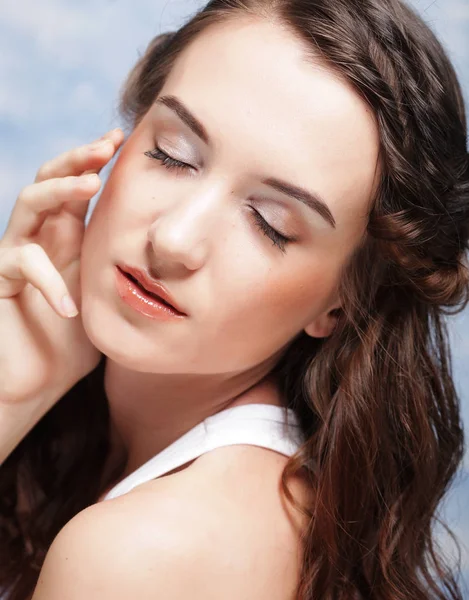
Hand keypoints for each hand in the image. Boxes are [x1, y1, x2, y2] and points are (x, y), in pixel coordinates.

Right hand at [0, 128, 123, 403]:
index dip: (97, 160)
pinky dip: (50, 282)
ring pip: (29, 202)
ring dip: (59, 188)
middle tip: (108, 144)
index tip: (124, 140)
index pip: (80, 186)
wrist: (37, 380)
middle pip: (52, 178)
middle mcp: (41, 236)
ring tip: (90, 183)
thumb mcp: (107, 298)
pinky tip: (70, 307)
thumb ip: (123, 271)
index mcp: (68, 236)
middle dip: (79, 157)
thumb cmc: (73, 341)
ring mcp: (16, 253)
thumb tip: (175, 258)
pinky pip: (22, 264)